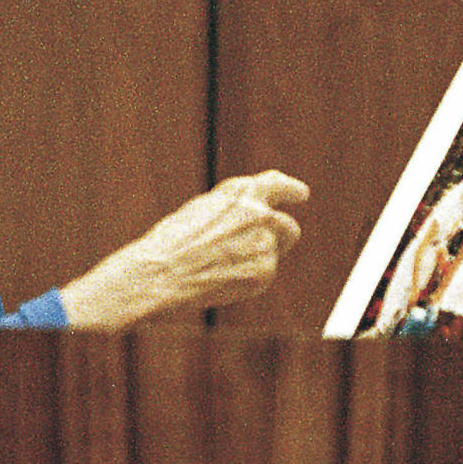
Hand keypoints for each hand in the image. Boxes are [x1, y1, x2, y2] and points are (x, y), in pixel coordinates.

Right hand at [60, 170, 309, 326]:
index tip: (301, 194)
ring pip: (274, 252)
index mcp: (239, 191)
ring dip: (259, 257)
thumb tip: (254, 219)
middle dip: (280, 236)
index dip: (291, 189)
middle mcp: (258, 212)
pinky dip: (251, 277)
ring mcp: (265, 241)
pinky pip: (265, 273)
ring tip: (222, 265)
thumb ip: (233, 210)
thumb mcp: (202, 210)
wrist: (161, 273)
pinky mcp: (265, 270)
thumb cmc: (171, 244)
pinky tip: (222, 278)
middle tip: (261, 248)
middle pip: (288, 225)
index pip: (276, 184)